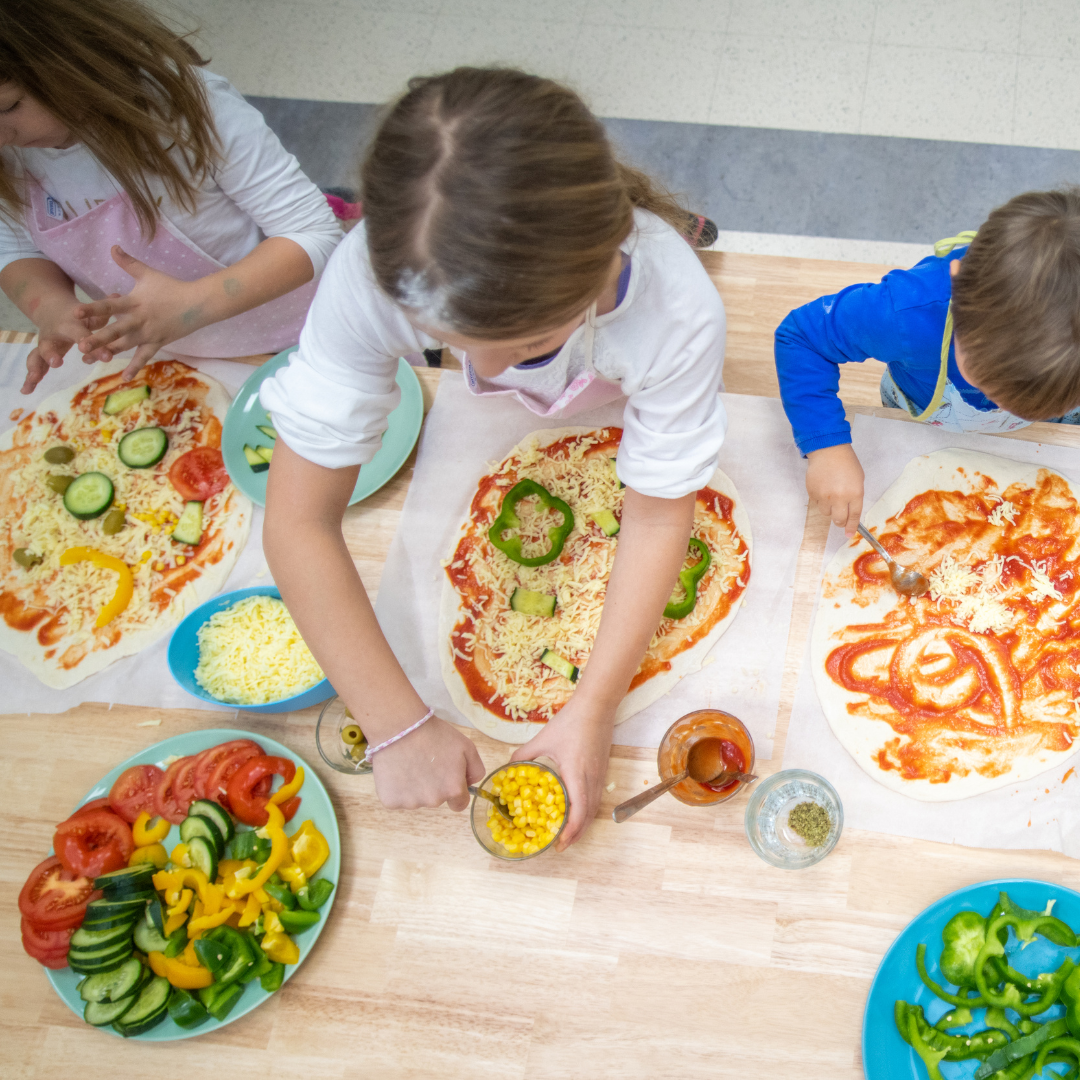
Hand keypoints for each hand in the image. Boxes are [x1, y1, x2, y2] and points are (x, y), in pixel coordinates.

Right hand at [21, 299, 112, 394]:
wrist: (53, 311)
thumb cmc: (79, 316)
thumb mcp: (91, 313)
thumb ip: (104, 309)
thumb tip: (118, 296)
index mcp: (69, 325)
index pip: (81, 334)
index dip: (90, 343)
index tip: (106, 355)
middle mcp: (53, 335)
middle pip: (50, 345)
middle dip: (51, 354)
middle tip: (57, 363)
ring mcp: (45, 346)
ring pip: (37, 357)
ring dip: (35, 369)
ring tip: (33, 381)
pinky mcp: (41, 355)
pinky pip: (35, 367)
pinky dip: (30, 379)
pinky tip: (26, 391)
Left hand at [75, 246, 206, 378]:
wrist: (198, 303)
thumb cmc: (172, 287)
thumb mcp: (148, 274)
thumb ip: (128, 263)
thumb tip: (112, 247)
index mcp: (134, 302)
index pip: (110, 307)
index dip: (93, 309)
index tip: (76, 313)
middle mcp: (139, 320)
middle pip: (115, 331)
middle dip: (97, 339)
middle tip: (80, 346)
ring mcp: (149, 334)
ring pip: (124, 346)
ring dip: (107, 352)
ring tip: (88, 359)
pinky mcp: (157, 343)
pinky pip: (144, 357)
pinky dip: (135, 367)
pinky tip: (124, 377)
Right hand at [371, 715, 485, 811]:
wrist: (398, 727)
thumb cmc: (434, 734)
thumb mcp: (466, 746)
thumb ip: (476, 769)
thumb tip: (469, 784)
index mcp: (453, 789)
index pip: (459, 804)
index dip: (454, 790)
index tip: (446, 777)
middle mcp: (433, 801)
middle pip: (437, 800)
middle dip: (434, 786)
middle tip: (425, 762)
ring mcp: (410, 803)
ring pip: (416, 800)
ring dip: (414, 787)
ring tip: (409, 762)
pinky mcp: (390, 801)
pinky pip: (397, 799)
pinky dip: (396, 788)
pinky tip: (396, 770)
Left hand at [511, 693, 614, 850]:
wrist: (596, 707)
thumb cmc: (570, 723)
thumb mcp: (543, 739)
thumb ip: (524, 754)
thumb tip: (508, 767)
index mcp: (577, 775)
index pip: (578, 812)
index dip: (570, 832)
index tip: (558, 844)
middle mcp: (592, 780)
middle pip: (588, 817)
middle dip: (575, 835)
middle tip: (560, 845)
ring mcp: (600, 776)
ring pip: (594, 809)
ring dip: (582, 824)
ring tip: (568, 833)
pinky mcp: (602, 771)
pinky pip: (596, 798)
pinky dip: (587, 811)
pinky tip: (576, 810)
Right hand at [806, 443, 864, 535]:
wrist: (828, 450)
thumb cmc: (847, 464)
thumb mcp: (858, 480)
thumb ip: (855, 497)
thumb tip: (850, 513)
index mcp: (854, 493)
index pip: (854, 516)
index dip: (851, 527)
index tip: (848, 534)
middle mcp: (839, 497)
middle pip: (838, 519)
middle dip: (840, 521)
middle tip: (840, 517)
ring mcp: (824, 496)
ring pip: (826, 513)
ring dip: (829, 509)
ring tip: (830, 496)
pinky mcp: (812, 493)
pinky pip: (816, 504)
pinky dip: (820, 500)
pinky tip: (823, 488)